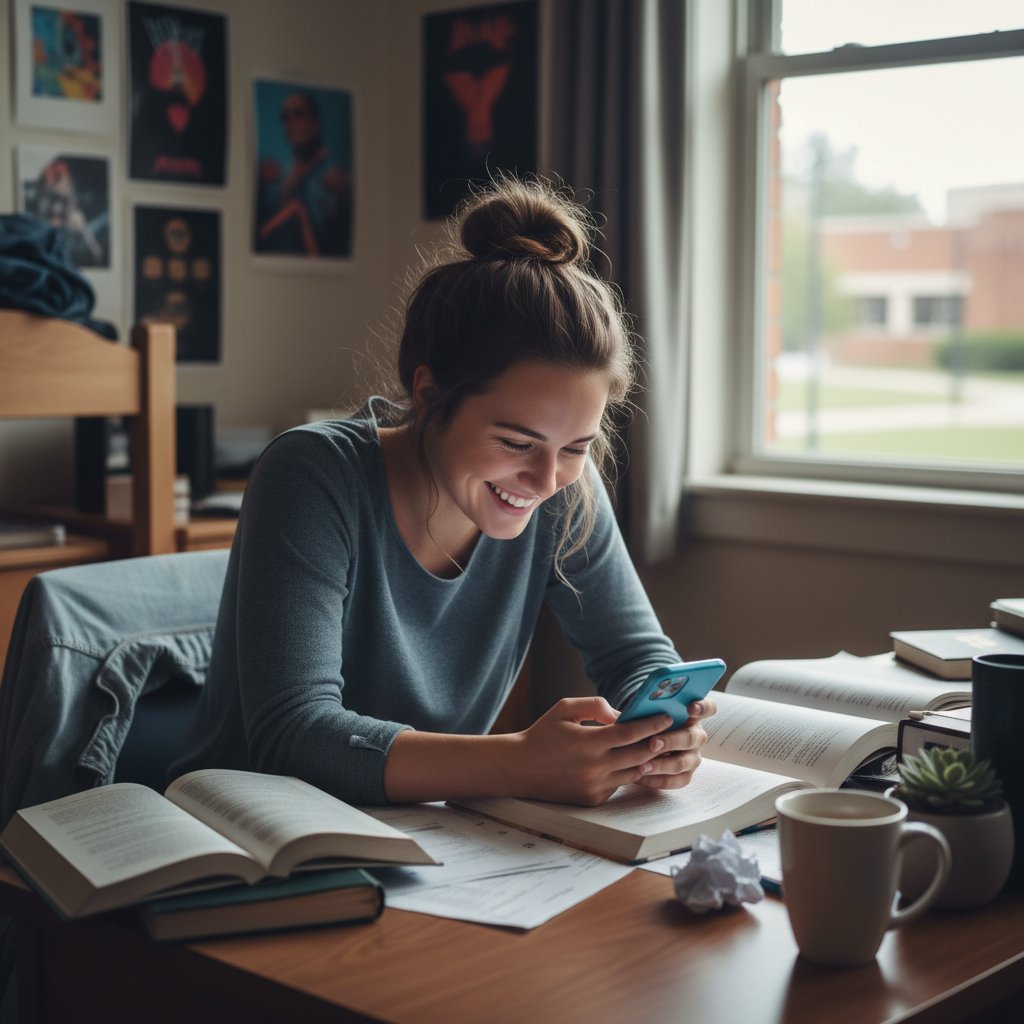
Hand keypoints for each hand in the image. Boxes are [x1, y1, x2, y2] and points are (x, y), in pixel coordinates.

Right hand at [510, 696, 701, 805]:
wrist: (520, 768)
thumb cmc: (543, 734)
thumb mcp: (564, 708)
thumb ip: (595, 705)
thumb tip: (620, 713)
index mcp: (588, 742)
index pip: (631, 733)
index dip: (652, 724)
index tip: (666, 717)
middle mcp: (594, 767)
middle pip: (639, 755)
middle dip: (657, 742)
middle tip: (671, 732)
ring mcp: (595, 786)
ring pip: (634, 773)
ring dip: (647, 761)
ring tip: (659, 747)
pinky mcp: (593, 799)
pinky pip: (619, 784)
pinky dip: (627, 773)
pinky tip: (633, 763)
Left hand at [632, 696, 717, 791]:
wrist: (638, 748)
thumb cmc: (642, 726)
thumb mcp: (637, 715)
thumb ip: (627, 711)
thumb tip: (606, 709)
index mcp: (690, 715)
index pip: (708, 708)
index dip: (702, 707)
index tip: (690, 707)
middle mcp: (696, 735)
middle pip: (692, 737)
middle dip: (672, 740)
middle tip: (653, 743)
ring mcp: (693, 757)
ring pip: (684, 762)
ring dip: (662, 764)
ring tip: (642, 766)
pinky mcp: (686, 775)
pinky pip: (676, 781)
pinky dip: (658, 780)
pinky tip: (641, 777)